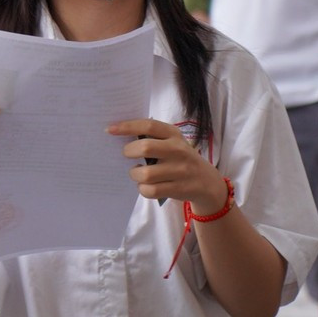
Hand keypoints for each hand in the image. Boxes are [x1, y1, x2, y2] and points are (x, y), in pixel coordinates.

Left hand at [110, 118, 227, 207]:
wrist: (207, 182)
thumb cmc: (180, 159)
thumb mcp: (173, 142)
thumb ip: (153, 137)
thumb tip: (120, 135)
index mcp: (174, 134)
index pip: (149, 126)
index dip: (127, 126)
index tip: (110, 129)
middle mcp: (178, 150)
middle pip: (146, 147)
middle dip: (129, 151)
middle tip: (127, 154)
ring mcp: (179, 170)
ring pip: (145, 174)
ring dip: (134, 174)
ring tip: (137, 172)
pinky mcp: (178, 188)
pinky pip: (150, 190)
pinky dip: (142, 188)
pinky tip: (145, 185)